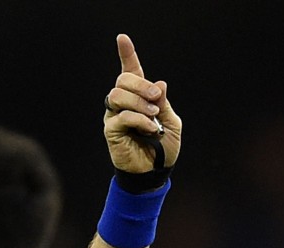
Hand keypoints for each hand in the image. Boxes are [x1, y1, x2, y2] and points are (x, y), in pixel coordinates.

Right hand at [103, 34, 181, 172]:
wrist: (156, 172)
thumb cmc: (163, 147)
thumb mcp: (172, 123)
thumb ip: (164, 104)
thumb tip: (159, 83)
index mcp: (139, 97)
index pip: (131, 71)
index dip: (127, 54)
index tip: (122, 38)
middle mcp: (124, 103)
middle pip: (123, 79)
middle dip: (141, 84)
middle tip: (156, 96)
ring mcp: (115, 115)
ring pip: (118, 94)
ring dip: (139, 102)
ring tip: (154, 115)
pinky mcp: (111, 130)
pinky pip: (121, 116)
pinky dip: (138, 120)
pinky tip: (149, 128)